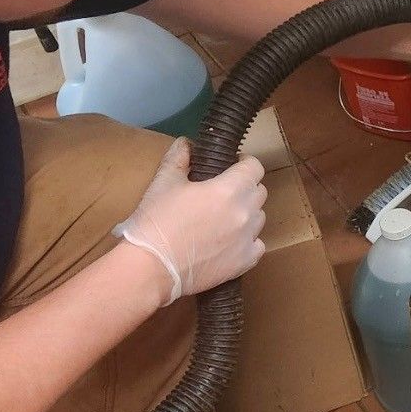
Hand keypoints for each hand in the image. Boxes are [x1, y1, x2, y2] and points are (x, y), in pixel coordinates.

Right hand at [112, 139, 266, 303]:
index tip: (233, 166)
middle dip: (246, 187)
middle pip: (259, 192)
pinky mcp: (244, 262)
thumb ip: (178, 158)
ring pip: (259, 218)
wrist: (151, 268)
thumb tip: (187, 143)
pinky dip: (248, 241)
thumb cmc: (156, 222)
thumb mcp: (163, 182)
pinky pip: (258, 246)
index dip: (245, 163)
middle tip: (225, 192)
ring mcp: (248, 239)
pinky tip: (231, 242)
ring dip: (247, 214)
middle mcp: (245, 213)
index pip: (255, 167)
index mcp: (229, 189)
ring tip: (225, 219)